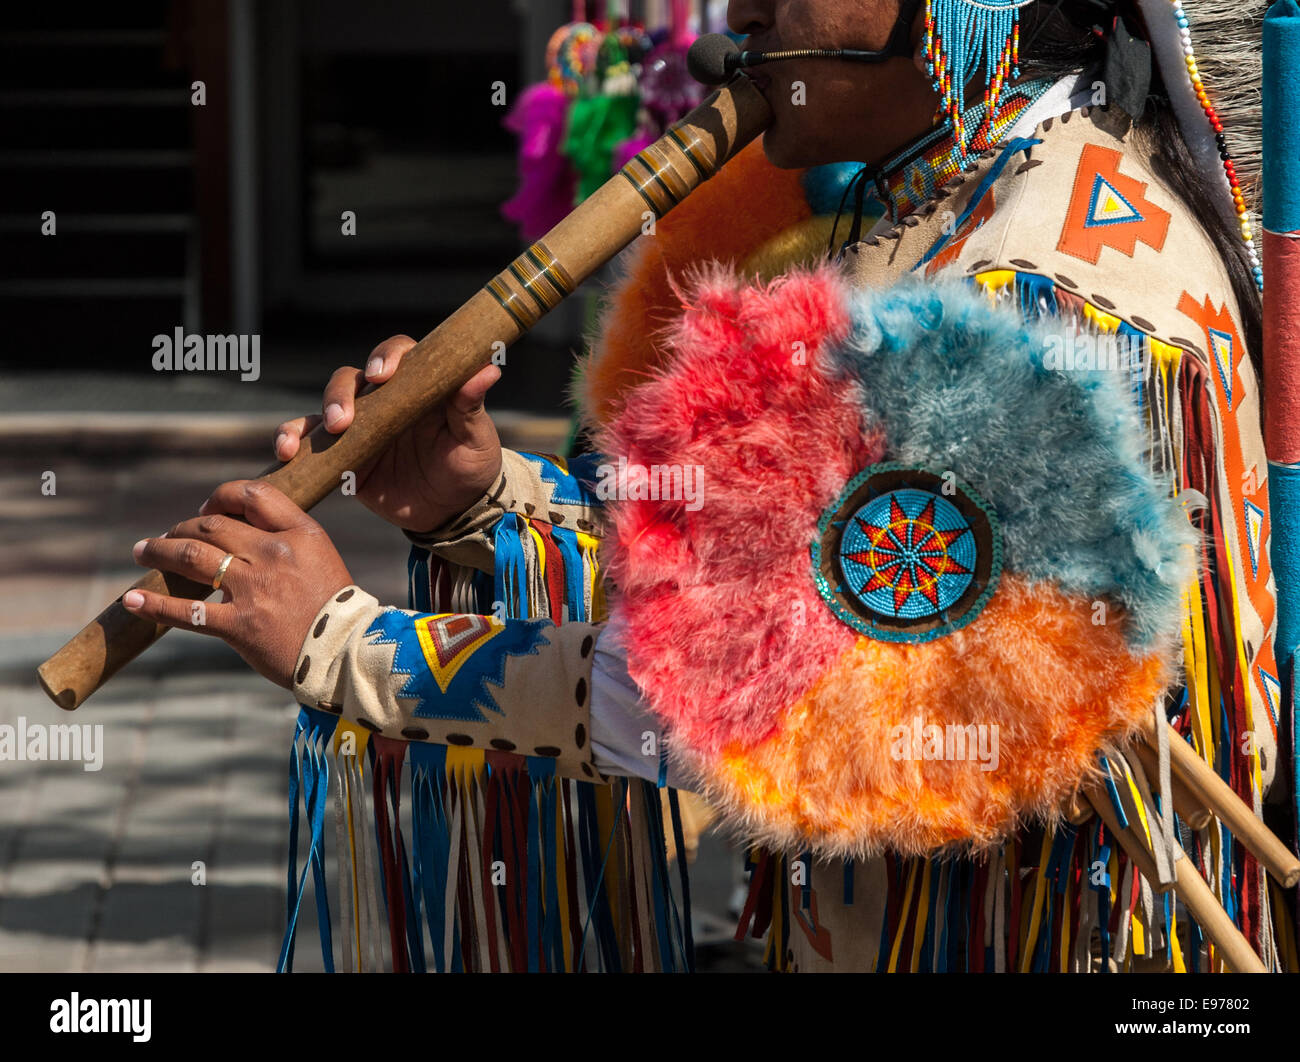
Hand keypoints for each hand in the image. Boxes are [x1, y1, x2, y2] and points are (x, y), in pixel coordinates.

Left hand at [122, 480, 353, 688]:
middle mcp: (274, 554)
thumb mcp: (319, 556)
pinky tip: (133, 600)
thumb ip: (285, 538)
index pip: (252, 494)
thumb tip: (238, 529)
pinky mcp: (239, 625)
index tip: (205, 510)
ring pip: (191, 557)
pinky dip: (154, 605)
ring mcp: (254, 589)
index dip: (220, 497)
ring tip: (142, 552)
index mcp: (299, 533)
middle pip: (212, 525)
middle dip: (181, 527)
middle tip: (166, 536)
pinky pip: (187, 612)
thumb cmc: (333, 606)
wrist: (346, 652)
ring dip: (159, 551)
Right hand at [273, 335, 503, 532]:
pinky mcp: (341, 454)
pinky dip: (293, 443)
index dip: (386, 356)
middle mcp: (384, 398)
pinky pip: (310, 442)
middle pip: (351, 379)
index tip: (383, 374)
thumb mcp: (476, 438)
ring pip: (325, 407)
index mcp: (417, 384)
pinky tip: (287, 454)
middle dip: (341, 394)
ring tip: (310, 440)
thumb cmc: (470, 466)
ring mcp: (359, 425)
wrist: (452, 511)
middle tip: (343, 421)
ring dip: (313, 418)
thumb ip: (471, 404)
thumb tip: (488, 368)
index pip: (397, 355)